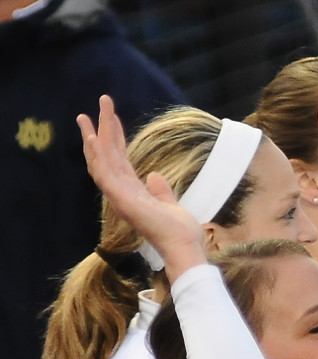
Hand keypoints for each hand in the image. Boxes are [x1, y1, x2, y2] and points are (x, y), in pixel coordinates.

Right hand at [79, 95, 205, 278]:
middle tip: (94, 107)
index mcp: (134, 193)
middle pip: (107, 156)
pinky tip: (92, 138)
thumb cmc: (182, 233)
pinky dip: (97, 156)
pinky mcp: (122, 200)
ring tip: (87, 114)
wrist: (185, 248)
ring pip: (101, 161)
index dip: (115, 138)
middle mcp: (123, 194)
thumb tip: (155, 175)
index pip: (120, 160)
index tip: (112, 117)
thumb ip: (161, 190)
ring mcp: (120, 197)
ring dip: (94, 137)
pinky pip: (104, 174)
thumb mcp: (171, 205)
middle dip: (100, 131)